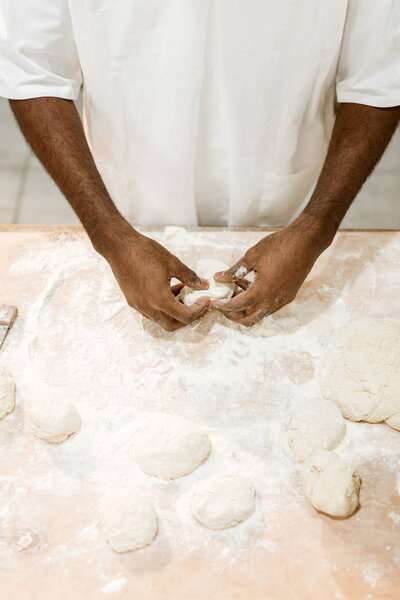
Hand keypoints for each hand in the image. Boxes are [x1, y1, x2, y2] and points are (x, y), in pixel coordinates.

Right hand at [105, 228, 209, 330]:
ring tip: (181, 292)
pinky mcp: (132, 301)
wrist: (119, 247)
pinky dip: (161, 307)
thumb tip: (203, 285)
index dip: (199, 309)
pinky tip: (166, 289)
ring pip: (160, 319)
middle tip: (195, 304)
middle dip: (186, 318)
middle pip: (172, 326)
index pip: (185, 317)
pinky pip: (150, 312)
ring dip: (173, 312)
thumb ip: (189, 276)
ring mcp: (138, 305)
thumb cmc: (145, 252)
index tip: (205, 299)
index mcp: (160, 299)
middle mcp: (148, 307)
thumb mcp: (172, 262)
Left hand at [211, 215, 329, 326]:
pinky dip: (257, 303)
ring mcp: (283, 300)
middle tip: (223, 304)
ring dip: (246, 308)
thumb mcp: (252, 256)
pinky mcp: (289, 296)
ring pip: (260, 314)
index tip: (214, 303)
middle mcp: (273, 300)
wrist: (307, 242)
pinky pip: (270, 307)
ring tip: (236, 291)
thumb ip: (235, 270)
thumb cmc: (280, 245)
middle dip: (233, 315)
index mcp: (262, 290)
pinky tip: (251, 287)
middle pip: (249, 319)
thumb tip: (219, 278)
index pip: (238, 306)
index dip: (223, 306)